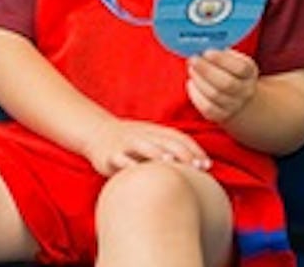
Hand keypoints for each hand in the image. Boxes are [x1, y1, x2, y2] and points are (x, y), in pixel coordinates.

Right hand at [81, 118, 210, 176]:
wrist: (96, 132)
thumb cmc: (131, 141)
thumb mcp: (151, 139)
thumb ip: (171, 148)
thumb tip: (202, 167)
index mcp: (155, 131)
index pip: (178, 137)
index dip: (193, 149)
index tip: (207, 166)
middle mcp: (142, 135)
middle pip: (164, 141)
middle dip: (181, 153)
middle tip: (196, 168)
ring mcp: (125, 144)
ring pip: (142, 146)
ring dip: (156, 153)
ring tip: (169, 163)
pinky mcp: (109, 154)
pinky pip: (119, 158)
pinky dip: (127, 164)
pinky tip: (136, 173)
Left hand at [186, 49, 259, 124]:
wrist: (239, 98)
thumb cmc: (231, 72)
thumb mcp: (234, 59)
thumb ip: (222, 52)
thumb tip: (203, 43)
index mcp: (249, 73)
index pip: (240, 68)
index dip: (222, 60)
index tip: (207, 52)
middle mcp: (245, 91)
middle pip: (226, 84)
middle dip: (206, 70)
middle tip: (193, 59)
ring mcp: (234, 105)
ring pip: (215, 96)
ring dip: (199, 80)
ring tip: (191, 69)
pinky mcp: (221, 116)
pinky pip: (207, 108)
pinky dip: (196, 95)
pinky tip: (191, 84)